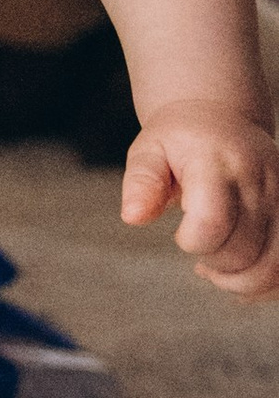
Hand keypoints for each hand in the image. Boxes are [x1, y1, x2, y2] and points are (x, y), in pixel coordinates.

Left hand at [122, 102, 278, 297]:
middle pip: (241, 252)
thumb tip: (132, 217)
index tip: (180, 231)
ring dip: (241, 279)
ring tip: (218, 262)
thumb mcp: (149, 150)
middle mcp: (259, 181)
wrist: (223, 117)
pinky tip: (241, 267)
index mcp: (217, 163)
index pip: (212, 221)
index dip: (191, 240)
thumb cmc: (179, 141)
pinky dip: (264, 280)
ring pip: (272, 267)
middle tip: (197, 242)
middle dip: (213, 261)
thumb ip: (142, 182)